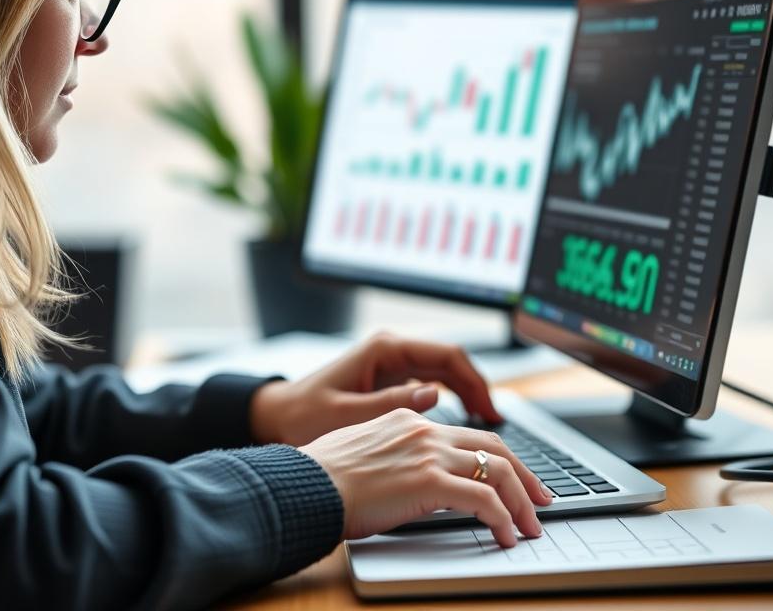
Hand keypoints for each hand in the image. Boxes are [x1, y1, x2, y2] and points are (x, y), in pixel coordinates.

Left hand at [250, 332, 502, 446]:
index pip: (446, 355)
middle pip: (450, 362)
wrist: (276, 418)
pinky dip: (451, 399)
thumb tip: (435, 394)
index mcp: (384, 349)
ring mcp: (391, 364)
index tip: (490, 409)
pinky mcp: (389, 379)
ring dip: (467, 393)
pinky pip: (430, 383)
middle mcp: (391, 351)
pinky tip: (461, 422)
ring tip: (486, 423)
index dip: (474, 380)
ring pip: (443, 372)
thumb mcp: (347, 415)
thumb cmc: (304, 417)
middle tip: (495, 421)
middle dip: (477, 388)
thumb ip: (390, 405)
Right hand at [300, 408, 552, 546]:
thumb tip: (410, 475)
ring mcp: (428, 453)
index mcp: (408, 420)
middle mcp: (424, 430)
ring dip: (521, 502)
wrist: (306, 485)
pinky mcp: (428, 481)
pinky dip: (502, 518)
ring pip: (496, 470)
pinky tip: (505, 535)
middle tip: (539, 501)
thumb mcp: (362, 450)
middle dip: (524, 476)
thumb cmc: (322, 476)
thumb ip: (394, 454)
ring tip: (529, 526)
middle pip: (493, 447)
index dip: (498, 458)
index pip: (468, 435)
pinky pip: (482, 498)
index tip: (513, 479)